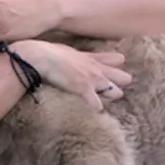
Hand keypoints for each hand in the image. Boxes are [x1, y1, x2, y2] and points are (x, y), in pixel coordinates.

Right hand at [9, 40, 132, 109]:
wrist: (40, 57)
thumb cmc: (50, 53)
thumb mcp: (70, 51)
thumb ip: (81, 57)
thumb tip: (78, 59)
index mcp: (93, 58)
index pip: (117, 60)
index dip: (117, 68)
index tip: (118, 76)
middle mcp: (98, 68)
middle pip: (124, 78)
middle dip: (120, 85)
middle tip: (112, 92)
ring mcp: (93, 79)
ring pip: (116, 92)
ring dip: (110, 98)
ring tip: (103, 103)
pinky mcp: (85, 89)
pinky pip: (98, 105)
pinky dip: (96, 109)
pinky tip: (94, 112)